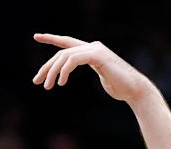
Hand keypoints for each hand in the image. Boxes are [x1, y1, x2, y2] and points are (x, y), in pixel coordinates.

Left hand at [32, 33, 154, 104]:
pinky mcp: (98, 56)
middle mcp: (92, 46)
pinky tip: (61, 82)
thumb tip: (92, 76)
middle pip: (62, 53)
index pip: (67, 43)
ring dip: (53, 72)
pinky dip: (64, 70)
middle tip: (36, 81)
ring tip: (48, 87)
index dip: (51, 38)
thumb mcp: (103, 78)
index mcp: (92, 51)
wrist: (134, 90)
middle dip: (47, 67)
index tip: (37, 36)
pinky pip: (74, 59)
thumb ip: (94, 71)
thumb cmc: (119, 87)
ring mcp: (95, 50)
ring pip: (65, 56)